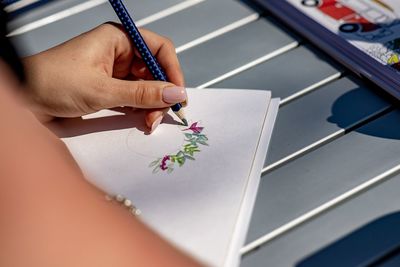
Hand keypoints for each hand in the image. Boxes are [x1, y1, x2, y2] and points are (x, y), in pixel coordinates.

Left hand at [22, 23, 185, 131]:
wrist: (23, 99)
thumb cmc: (53, 83)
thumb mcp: (103, 90)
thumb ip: (142, 93)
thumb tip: (177, 93)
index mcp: (118, 39)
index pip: (159, 49)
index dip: (172, 71)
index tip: (178, 94)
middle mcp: (119, 52)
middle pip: (155, 71)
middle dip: (162, 94)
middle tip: (160, 116)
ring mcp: (115, 71)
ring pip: (147, 86)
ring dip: (152, 105)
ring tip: (149, 122)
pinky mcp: (110, 88)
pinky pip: (135, 96)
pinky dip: (141, 109)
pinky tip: (142, 121)